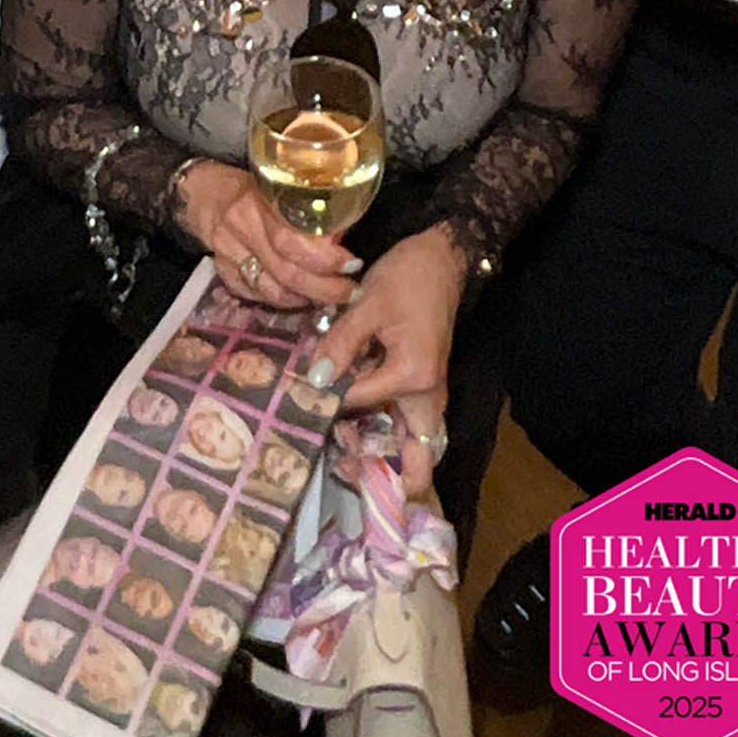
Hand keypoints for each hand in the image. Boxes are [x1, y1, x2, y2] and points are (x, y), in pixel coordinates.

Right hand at [176, 162, 355, 314]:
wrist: (204, 192)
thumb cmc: (250, 184)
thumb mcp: (276, 185)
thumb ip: (304, 208)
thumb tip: (343, 232)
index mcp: (255, 201)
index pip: (291, 240)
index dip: (324, 258)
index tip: (351, 263)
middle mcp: (239, 230)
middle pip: (285, 272)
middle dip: (324, 287)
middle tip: (349, 291)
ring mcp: (228, 255)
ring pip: (272, 291)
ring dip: (306, 298)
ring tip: (330, 296)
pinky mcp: (223, 273)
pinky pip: (258, 295)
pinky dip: (284, 300)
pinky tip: (300, 296)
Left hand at [312, 226, 464, 495]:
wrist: (441, 259)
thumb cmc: (408, 278)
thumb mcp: (369, 304)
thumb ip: (342, 343)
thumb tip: (315, 379)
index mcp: (414, 378)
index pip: (358, 403)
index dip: (325, 401)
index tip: (297, 398)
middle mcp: (427, 396)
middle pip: (416, 460)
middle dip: (384, 477)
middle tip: (343, 471)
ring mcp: (427, 394)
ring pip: (412, 446)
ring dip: (382, 457)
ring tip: (344, 458)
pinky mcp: (421, 387)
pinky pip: (406, 425)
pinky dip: (385, 434)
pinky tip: (354, 426)